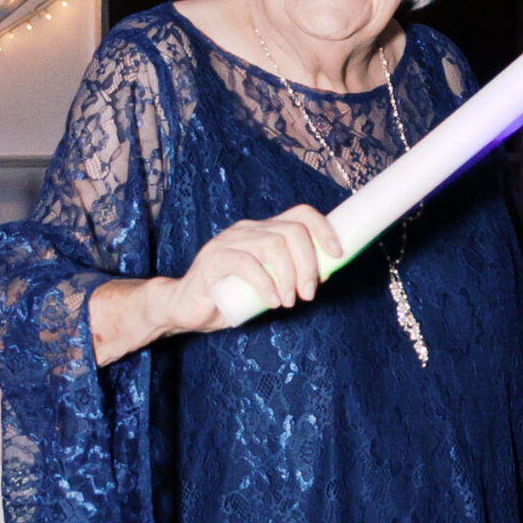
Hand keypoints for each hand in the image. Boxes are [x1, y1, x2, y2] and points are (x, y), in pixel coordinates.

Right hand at [88, 205, 343, 366]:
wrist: (185, 307)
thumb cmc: (230, 296)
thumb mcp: (269, 285)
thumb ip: (290, 277)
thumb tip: (325, 275)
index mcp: (264, 230)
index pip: (301, 214)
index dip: (324, 229)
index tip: (337, 254)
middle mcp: (248, 230)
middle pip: (292, 232)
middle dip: (308, 264)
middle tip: (308, 294)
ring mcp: (229, 241)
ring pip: (272, 245)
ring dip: (289, 276)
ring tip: (289, 301)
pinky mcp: (214, 259)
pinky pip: (246, 264)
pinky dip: (265, 284)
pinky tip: (271, 302)